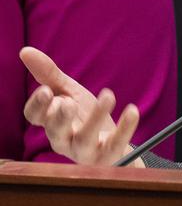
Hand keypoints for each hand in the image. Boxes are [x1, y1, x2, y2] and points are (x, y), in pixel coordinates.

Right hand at [20, 46, 142, 166]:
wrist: (110, 142)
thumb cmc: (83, 115)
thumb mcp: (68, 92)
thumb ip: (49, 75)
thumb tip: (25, 50)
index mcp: (51, 122)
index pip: (35, 117)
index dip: (38, 106)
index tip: (46, 90)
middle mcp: (63, 139)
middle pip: (56, 131)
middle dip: (61, 117)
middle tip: (68, 102)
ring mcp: (84, 151)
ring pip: (84, 139)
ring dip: (95, 118)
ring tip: (108, 95)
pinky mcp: (107, 156)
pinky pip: (115, 144)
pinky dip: (125, 128)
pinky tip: (132, 110)